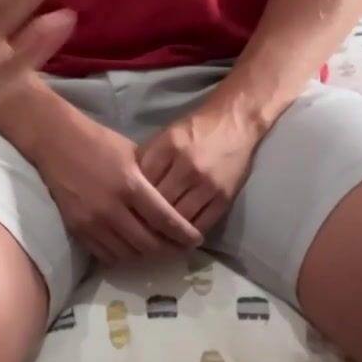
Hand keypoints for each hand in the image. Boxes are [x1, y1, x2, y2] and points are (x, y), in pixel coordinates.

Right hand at [30, 116, 202, 266]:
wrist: (56, 142)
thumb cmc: (99, 142)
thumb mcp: (133, 154)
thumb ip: (152, 181)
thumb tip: (174, 206)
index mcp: (130, 185)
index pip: (165, 220)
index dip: (184, 234)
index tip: (196, 240)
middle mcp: (112, 208)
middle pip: (149, 243)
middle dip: (169, 249)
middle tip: (179, 248)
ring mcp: (92, 222)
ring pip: (129, 254)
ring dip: (146, 255)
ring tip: (157, 249)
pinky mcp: (77, 229)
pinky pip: (106, 255)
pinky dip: (123, 256)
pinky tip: (132, 248)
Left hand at [135, 105, 262, 236]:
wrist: (235, 121)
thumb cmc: (196, 128)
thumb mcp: (167, 134)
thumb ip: (149, 158)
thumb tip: (128, 186)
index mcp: (169, 147)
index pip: (143, 182)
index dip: (131, 199)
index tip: (125, 211)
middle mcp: (187, 166)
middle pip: (159, 203)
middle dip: (146, 218)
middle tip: (135, 231)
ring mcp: (207, 184)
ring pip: (179, 218)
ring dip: (166, 231)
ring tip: (155, 240)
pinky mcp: (224, 198)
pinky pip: (201, 224)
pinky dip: (188, 234)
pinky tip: (178, 238)